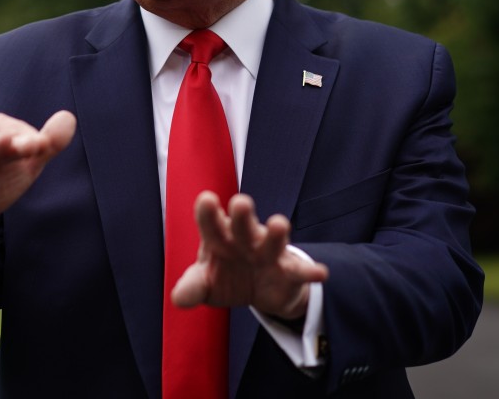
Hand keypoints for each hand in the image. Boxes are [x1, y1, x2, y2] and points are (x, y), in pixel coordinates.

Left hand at [171, 192, 328, 320]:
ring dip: (275, 233)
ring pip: (272, 241)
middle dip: (242, 215)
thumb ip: (192, 287)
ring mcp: (268, 253)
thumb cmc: (227, 275)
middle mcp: (244, 239)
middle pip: (242, 225)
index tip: (206, 199)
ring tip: (278, 224)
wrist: (259, 291)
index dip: (208, 213)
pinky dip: (310, 272)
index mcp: (219, 238)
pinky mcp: (289, 271)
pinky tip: (321, 273)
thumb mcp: (206, 284)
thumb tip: (177, 299)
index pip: (211, 223)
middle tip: (241, 202)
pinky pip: (300, 271)